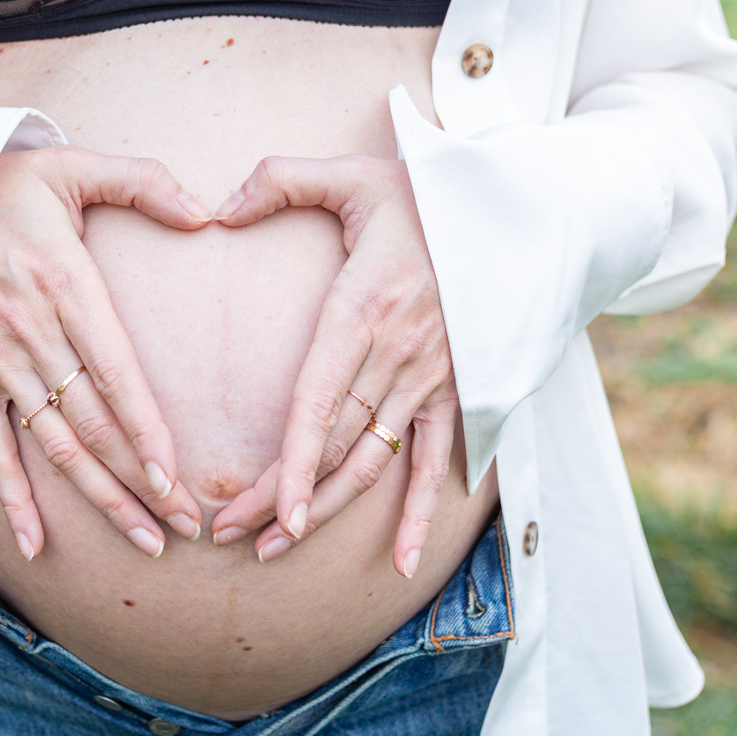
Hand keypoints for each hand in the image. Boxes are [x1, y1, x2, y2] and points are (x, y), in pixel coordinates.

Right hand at [0, 146, 211, 560]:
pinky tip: (35, 544)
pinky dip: (11, 497)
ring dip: (96, 497)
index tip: (172, 476)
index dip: (143, 429)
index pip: (112, 372)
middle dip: (138, 481)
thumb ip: (141, 181)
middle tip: (182, 526)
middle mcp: (29, 331)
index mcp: (64, 284)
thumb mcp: (70, 165)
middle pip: (91, 422)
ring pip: (51, 444)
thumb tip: (205, 213)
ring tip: (142, 538)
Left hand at [207, 156, 458, 577]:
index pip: (322, 399)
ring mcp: (432, 379)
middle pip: (334, 443)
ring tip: (279, 549)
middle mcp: (399, 354)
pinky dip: (422, 515)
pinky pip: (437, 462)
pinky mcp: (458, 390)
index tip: (270, 510)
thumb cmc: (427, 191)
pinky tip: (402, 564)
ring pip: (374, 461)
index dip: (296, 462)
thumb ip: (280, 179)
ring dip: (328, 511)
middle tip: (233, 535)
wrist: (519, 209)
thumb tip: (217, 208)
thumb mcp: (352, 171)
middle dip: (283, 497)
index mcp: (364, 309)